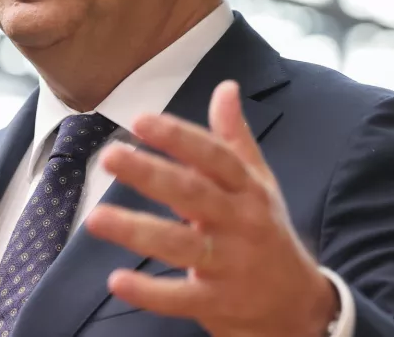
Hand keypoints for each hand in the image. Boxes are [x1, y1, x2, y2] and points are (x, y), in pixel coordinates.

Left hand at [85, 80, 338, 336]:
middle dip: (151, 175)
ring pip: (181, 244)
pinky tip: (117, 280)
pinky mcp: (217, 303)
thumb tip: (226, 87)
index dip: (179, 137)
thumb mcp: (259, 183)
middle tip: (110, 156)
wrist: (298, 306)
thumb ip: (236, 137)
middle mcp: (240, 222)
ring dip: (137, 230)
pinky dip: (149, 292)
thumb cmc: (267, 233)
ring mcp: (229, 264)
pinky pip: (181, 297)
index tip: (141, 120)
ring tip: (95, 219)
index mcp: (248, 189)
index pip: (214, 156)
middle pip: (193, 194)